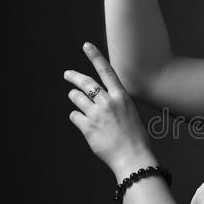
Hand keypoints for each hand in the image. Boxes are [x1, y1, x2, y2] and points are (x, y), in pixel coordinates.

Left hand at [64, 41, 153, 174]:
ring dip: (75, 98)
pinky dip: (77, 118)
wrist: (133, 157)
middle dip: (74, 76)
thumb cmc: (135, 138)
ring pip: (77, 98)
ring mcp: (97, 114)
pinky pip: (75, 116)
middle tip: (67, 74)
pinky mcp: (88, 127)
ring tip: (77, 101)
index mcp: (121, 97)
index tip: (86, 46)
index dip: (95, 57)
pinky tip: (83, 123)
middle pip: (86, 82)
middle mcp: (108, 102)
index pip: (107, 71)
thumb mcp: (131, 114)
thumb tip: (99, 99)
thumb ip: (116, 104)